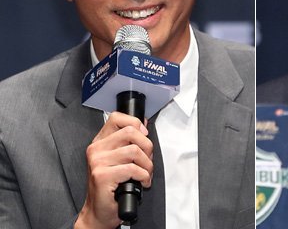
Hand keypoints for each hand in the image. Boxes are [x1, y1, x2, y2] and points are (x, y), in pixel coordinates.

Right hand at [75, 112, 152, 228]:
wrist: (98, 212)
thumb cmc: (110, 187)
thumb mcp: (119, 159)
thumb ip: (128, 141)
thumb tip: (143, 123)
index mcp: (100, 142)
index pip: (117, 118)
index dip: (135, 123)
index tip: (144, 134)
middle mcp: (96, 149)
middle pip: (131, 132)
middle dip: (147, 146)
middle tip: (147, 159)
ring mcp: (97, 162)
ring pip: (135, 151)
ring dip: (147, 164)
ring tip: (145, 173)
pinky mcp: (102, 176)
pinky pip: (133, 168)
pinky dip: (144, 176)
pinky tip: (142, 182)